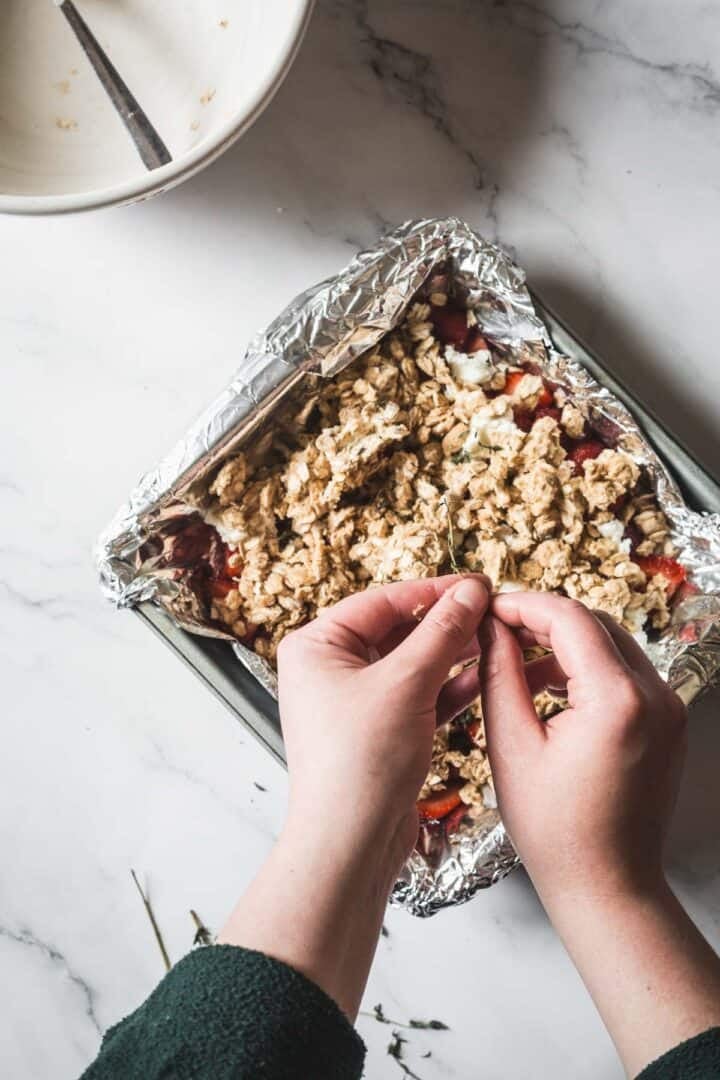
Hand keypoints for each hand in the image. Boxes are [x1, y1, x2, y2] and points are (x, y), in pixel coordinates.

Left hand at [220, 574, 489, 1017]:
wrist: (349, 844)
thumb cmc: (358, 763)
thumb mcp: (405, 684)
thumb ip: (441, 633)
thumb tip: (470, 591)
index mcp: (316, 647)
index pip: (382, 602)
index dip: (433, 591)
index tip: (476, 584)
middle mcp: (329, 671)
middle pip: (397, 631)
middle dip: (446, 623)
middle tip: (491, 609)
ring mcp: (355, 703)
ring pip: (412, 665)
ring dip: (453, 653)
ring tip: (496, 637)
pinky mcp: (380, 733)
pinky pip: (418, 697)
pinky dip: (449, 687)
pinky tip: (485, 675)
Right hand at [481, 592, 686, 900]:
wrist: (608, 886)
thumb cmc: (556, 831)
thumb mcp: (512, 746)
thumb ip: (500, 675)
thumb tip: (491, 629)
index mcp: (618, 700)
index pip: (570, 618)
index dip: (523, 605)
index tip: (489, 608)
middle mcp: (656, 696)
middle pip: (595, 624)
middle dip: (543, 620)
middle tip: (497, 630)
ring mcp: (668, 710)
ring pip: (611, 645)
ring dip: (563, 645)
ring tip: (515, 665)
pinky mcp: (668, 724)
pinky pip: (625, 675)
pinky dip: (586, 670)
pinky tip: (549, 690)